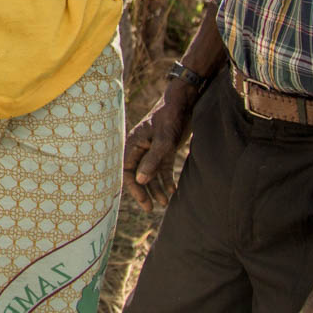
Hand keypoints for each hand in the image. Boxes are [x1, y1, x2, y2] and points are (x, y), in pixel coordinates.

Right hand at [120, 87, 195, 209]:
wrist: (184, 104)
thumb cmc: (170, 119)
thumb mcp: (163, 141)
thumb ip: (152, 161)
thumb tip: (140, 180)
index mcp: (133, 145)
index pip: (128, 172)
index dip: (134, 188)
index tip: (144, 202)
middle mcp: (141, 149)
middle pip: (138, 175)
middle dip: (144, 192)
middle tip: (151, 209)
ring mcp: (153, 150)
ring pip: (151, 174)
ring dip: (157, 189)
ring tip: (166, 203)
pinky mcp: (165, 150)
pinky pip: (163, 170)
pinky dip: (167, 180)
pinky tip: (174, 191)